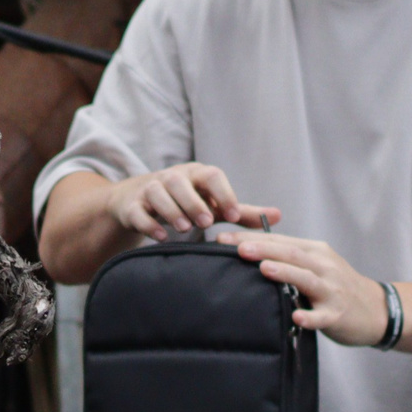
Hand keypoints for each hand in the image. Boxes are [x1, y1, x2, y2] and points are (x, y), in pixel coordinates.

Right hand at [105, 164, 279, 241]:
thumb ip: (243, 212)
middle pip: (180, 182)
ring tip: (185, 229)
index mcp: (196, 174)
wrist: (139, 200)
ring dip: (172, 211)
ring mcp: (149, 189)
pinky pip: (138, 212)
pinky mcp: (132, 206)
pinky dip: (150, 223)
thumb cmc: (187, 202)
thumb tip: (278, 216)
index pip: (211, 175)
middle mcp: (172, 177)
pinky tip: (162, 236)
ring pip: (158, 193)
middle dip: (194, 202)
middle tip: (206, 223)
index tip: (233, 216)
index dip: (224, 194)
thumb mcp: (214, 205)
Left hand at [216, 230, 389, 345]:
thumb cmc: (337, 287)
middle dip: (262, 249)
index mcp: (315, 252)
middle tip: (235, 248)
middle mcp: (324, 266)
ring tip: (263, 269)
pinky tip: (296, 317)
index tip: (222, 238)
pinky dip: (309, 316)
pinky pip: (322, 316)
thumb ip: (288, 258)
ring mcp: (332, 290)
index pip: (279, 241)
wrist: (377, 310)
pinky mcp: (338, 314)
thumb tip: (248, 250)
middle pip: (291, 254)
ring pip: (306, 279)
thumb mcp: (316, 264)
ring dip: (285, 273)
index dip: (250, 238)